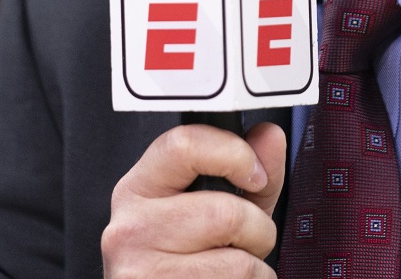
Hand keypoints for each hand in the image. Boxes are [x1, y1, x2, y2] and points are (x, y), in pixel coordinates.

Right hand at [102, 121, 286, 277]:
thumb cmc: (185, 264)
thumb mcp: (213, 210)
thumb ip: (244, 173)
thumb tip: (269, 136)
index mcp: (138, 190)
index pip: (184, 145)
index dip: (234, 154)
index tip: (254, 174)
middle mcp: (131, 227)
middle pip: (226, 212)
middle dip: (258, 230)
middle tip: (246, 241)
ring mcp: (143, 270)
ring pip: (240, 260)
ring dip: (257, 266)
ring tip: (232, 268)